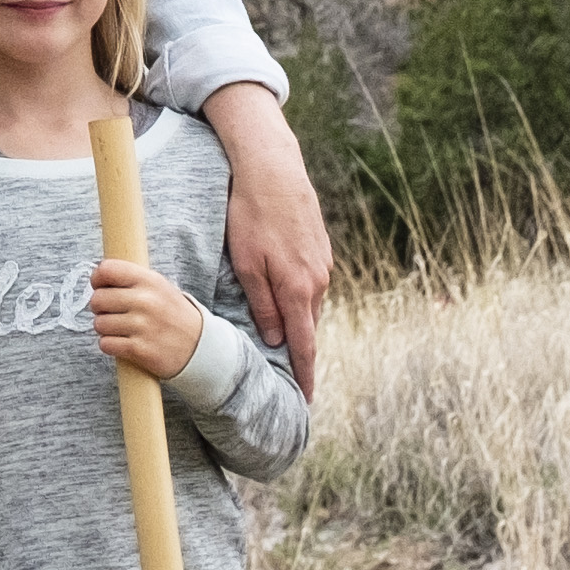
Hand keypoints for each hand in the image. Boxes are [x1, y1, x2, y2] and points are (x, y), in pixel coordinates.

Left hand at [91, 255, 208, 380]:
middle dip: (99, 307)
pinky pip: (106, 344)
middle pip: (97, 299)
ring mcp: (143, 327)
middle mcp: (146, 301)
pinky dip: (110, 344)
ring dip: (104, 328)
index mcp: (150, 281)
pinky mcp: (140, 350)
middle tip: (110, 312)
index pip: (107, 270)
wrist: (199, 347)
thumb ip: (132, 279)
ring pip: (99, 324)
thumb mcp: (159, 287)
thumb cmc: (173, 315)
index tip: (100, 286)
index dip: (97, 279)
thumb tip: (97, 276)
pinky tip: (122, 342)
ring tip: (119, 328)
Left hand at [206, 81, 333, 392]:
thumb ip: (262, 303)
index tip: (307, 401)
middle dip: (301, 351)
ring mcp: (322, 263)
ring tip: (285, 339)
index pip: (304, 344)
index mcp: (298, 288)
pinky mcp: (321, 247)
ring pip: (309, 303)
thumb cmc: (251, 214)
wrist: (273, 168)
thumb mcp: (247, 262)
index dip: (306, 374)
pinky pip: (311, 282)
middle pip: (308, 326)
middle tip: (292, 376)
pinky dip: (300, 295)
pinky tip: (288, 294)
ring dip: (299, 319)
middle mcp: (317, 280)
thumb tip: (274, 338)